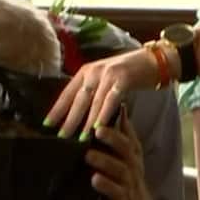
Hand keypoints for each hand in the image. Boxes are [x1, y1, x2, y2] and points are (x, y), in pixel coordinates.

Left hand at [45, 48, 160, 140]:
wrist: (153, 60)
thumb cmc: (128, 74)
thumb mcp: (104, 81)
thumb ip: (92, 93)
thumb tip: (78, 115)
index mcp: (86, 72)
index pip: (67, 93)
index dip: (56, 110)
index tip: (46, 126)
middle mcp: (93, 72)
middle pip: (78, 100)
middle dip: (69, 120)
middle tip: (61, 138)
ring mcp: (108, 74)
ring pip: (94, 102)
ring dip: (86, 121)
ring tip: (80, 139)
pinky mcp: (123, 78)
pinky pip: (111, 99)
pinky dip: (104, 113)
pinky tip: (99, 126)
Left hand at [81, 108, 158, 199]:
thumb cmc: (130, 187)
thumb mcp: (131, 161)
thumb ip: (125, 137)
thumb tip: (121, 108)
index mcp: (132, 167)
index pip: (128, 149)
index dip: (116, 138)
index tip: (99, 127)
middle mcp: (132, 183)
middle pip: (124, 169)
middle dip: (108, 160)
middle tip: (89, 153)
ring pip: (119, 193)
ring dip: (107, 186)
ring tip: (94, 178)